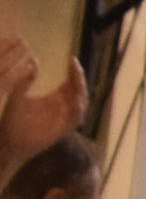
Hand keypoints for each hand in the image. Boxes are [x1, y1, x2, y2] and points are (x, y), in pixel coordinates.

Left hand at [0, 38, 86, 178]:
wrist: (11, 140)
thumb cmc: (13, 118)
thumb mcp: (18, 94)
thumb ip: (27, 80)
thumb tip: (35, 61)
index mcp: (55, 98)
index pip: (70, 82)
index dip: (74, 71)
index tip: (72, 59)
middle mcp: (64, 107)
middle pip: (79, 91)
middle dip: (79, 78)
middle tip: (75, 66)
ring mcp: (65, 118)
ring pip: (82, 104)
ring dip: (81, 92)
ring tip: (76, 80)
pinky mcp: (64, 129)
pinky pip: (76, 119)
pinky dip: (78, 109)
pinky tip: (75, 100)